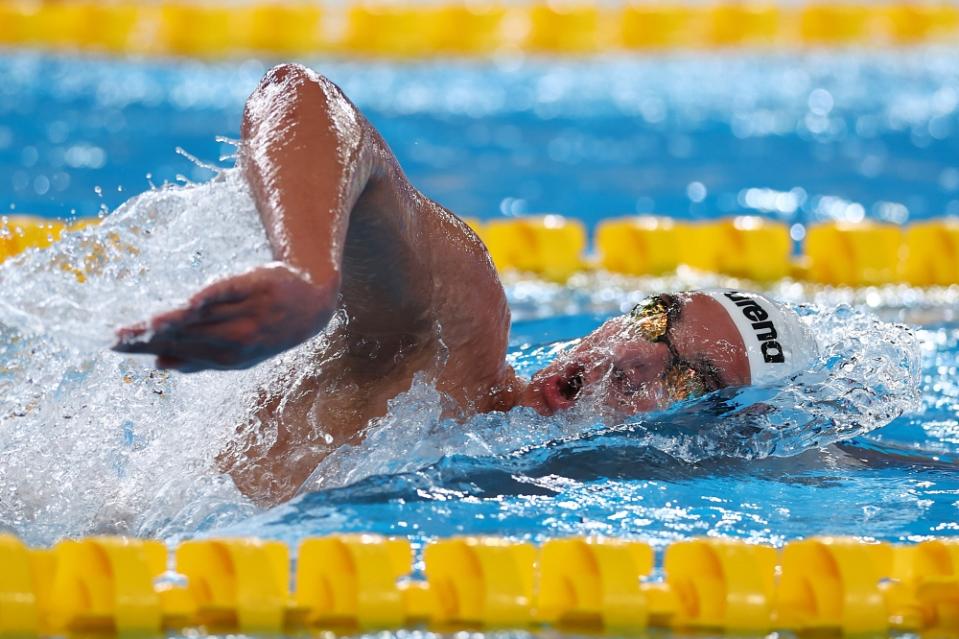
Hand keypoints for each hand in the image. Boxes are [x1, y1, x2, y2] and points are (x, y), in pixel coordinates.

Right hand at [113, 263, 336, 371]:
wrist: (312, 304)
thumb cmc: (266, 327)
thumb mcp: (237, 350)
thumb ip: (200, 357)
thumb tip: (160, 365)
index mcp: (227, 358)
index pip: (179, 352)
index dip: (147, 350)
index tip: (115, 347)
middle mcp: (237, 339)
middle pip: (187, 337)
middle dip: (150, 338)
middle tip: (116, 336)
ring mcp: (248, 313)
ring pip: (205, 319)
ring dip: (175, 323)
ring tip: (146, 325)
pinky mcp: (257, 286)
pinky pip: (232, 292)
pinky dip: (212, 297)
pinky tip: (191, 303)